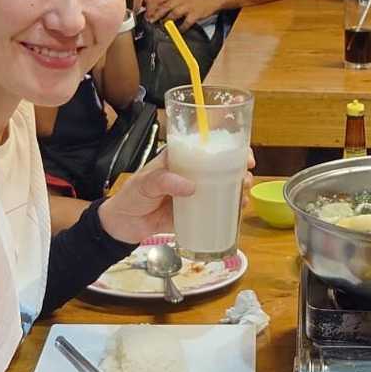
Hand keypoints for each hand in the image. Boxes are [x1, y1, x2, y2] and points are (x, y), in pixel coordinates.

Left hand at [96, 148, 255, 242]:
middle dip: (239, 168)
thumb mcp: (145, 183)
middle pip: (221, 166)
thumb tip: (192, 187)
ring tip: (244, 194)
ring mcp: (195, 193)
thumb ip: (165, 181)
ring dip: (238, 188)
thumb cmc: (132, 196)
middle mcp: (191, 173)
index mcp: (179, 158)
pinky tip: (239, 210)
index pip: (206, 146)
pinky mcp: (195, 212)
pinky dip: (230, 209)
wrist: (123, 225)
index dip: (228, 146)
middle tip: (246, 176)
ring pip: (223, 187)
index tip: (243, 152)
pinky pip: (216, 208)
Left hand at [149, 0, 217, 29]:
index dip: (154, 5)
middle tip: (151, 20)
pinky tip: (179, 30)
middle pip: (166, 6)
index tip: (148, 12)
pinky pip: (186, 22)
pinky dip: (181, 28)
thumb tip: (159, 6)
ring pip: (174, 13)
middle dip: (156, 14)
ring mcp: (189, 6)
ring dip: (167, 20)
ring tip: (163, 25)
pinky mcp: (196, 14)